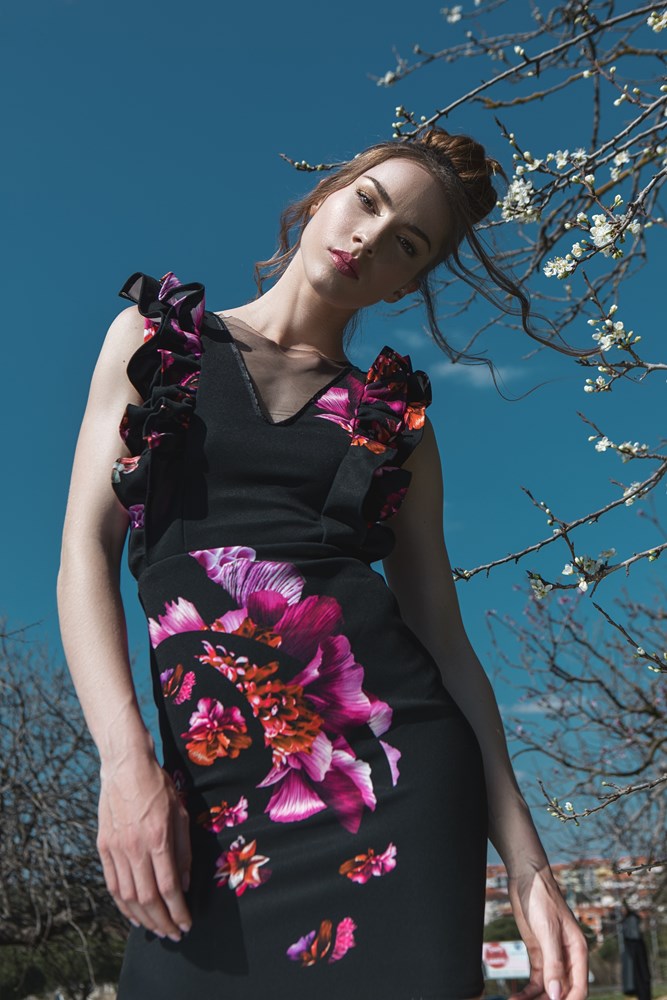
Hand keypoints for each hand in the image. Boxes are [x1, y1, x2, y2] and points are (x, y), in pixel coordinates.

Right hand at [97, 752, 191, 940]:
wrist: (125, 765)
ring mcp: (116, 848)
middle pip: (147, 898)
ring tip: (156, 929)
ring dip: (143, 918)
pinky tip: (134, 914)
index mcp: (157, 838)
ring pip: (127, 896)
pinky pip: (112, 884)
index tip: (186, 924)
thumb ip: (183, 851)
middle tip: (174, 934)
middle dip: (162, 921)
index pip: (168, 887)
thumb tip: (184, 884)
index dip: (178, 911)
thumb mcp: (181, 813)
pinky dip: (122, 904)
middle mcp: (134, 847)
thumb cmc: (158, 786)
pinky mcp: (103, 847)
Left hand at [506, 864, 588, 999]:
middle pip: (563, 991)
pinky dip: (527, 990)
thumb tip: (557, 994)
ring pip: (548, 988)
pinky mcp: (538, 953)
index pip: (579, 988)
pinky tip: (517, 996)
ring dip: (535, 999)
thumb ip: (554, 964)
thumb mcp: (548, 931)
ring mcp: (552, 957)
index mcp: (578, 951)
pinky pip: (536, 979)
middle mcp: (567, 957)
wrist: (527, 879)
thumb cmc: (542, 898)